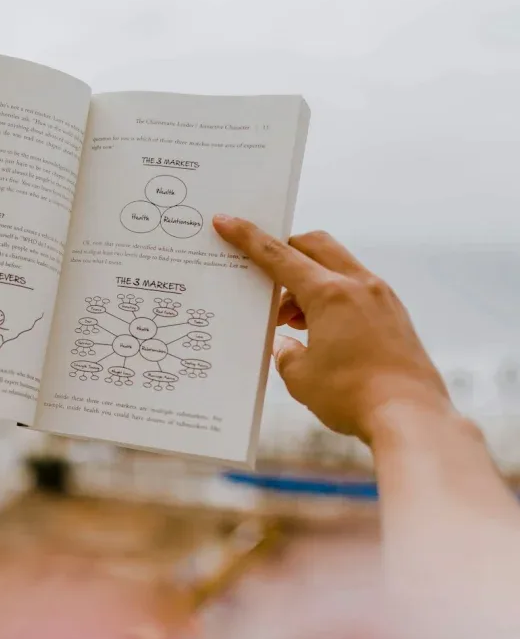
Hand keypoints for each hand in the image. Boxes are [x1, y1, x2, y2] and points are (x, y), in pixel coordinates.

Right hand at [212, 215, 452, 440]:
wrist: (411, 417)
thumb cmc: (351, 396)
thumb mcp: (300, 376)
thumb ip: (286, 352)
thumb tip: (288, 345)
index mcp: (330, 293)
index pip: (279, 255)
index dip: (248, 238)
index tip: (227, 221)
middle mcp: (359, 285)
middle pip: (313, 245)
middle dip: (284, 252)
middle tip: (263, 277)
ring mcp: (381, 298)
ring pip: (336, 267)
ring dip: (307, 281)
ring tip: (290, 320)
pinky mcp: (394, 316)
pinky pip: (355, 289)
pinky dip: (331, 297)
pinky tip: (320, 330)